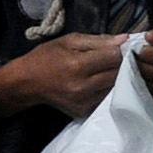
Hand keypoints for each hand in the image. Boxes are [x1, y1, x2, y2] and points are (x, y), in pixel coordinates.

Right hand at [0, 33, 124, 119]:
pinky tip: (98, 82)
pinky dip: (107, 89)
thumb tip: (124, 39)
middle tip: (113, 58)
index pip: (114, 57)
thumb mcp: (69, 41)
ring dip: (116, 77)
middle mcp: (83, 87)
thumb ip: (98, 40)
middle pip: (118, 74)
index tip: (116, 47)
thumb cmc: (46, 57)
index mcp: (78, 65)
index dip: (119, 50)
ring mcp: (84, 102)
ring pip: (115, 88)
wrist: (27, 83)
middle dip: (120, 64)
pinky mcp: (84, 112)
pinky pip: (106, 98)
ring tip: (105, 69)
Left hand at [135, 29, 152, 105]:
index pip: (146, 53)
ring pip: (140, 79)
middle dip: (138, 60)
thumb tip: (147, 36)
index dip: (141, 48)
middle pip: (141, 67)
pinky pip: (144, 90)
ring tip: (146, 64)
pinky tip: (149, 75)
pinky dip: (143, 82)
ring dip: (138, 71)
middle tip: (143, 55)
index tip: (144, 46)